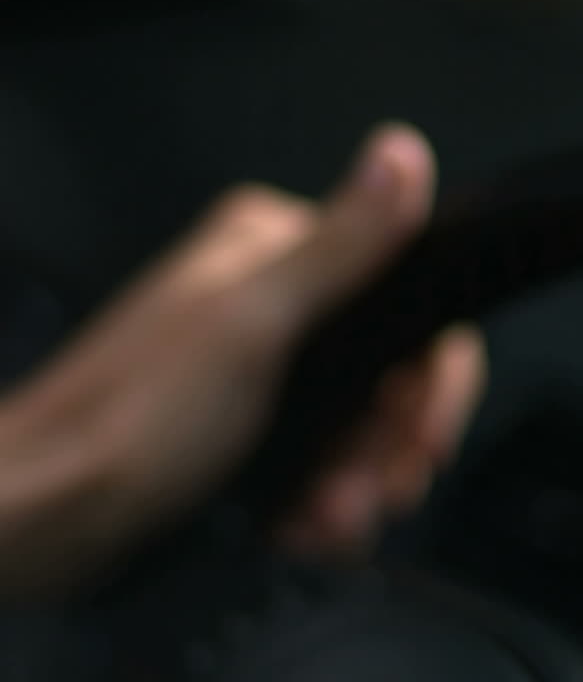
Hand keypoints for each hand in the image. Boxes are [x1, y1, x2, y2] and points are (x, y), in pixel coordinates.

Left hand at [0, 123, 484, 595]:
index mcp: (280, 251)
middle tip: (370, 496)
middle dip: (389, 448)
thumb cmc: (135, 417)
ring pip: (368, 430)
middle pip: (396, 376)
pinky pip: (331, 464)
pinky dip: (329, 504)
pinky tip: (306, 529)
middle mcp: (282, 300)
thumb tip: (403, 153)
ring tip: (328, 523)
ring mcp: (271, 369)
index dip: (433, 378)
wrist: (50, 517)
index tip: (424, 440)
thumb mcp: (252, 324)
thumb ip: (340, 247)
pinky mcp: (260, 427)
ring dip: (362, 488)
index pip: (412, 296)